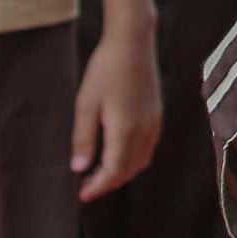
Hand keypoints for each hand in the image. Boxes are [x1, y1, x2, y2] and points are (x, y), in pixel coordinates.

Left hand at [73, 28, 162, 201]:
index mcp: (125, 130)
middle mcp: (144, 131)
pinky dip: (133, 159)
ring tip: (99, 172)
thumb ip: (83, 138)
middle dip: (108, 183)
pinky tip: (117, 152)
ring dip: (121, 172)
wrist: (133, 42)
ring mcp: (154, 123)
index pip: (113, 172)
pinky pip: (147, 148)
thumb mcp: (86, 104)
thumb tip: (79, 168)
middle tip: (87, 186)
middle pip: (128, 171)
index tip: (81, 195)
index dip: (97, 187)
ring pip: (141, 161)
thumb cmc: (106, 70)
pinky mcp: (157, 115)